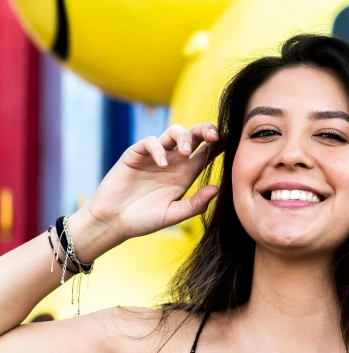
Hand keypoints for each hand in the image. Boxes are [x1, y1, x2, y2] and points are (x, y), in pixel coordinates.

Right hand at [80, 123, 224, 245]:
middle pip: (194, 136)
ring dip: (184, 137)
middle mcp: (173, 161)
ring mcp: (155, 156)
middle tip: (214, 136)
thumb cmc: (144, 220)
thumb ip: (195, 204)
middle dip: (205, 131)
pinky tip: (162, 164)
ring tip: (186, 153)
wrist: (113, 221)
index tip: (230, 138)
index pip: (206, 152)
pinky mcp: (136, 154)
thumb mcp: (173, 214)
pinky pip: (151, 142)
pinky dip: (158, 149)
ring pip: (174, 132)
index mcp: (186, 174)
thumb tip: (216, 189)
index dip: (219, 143)